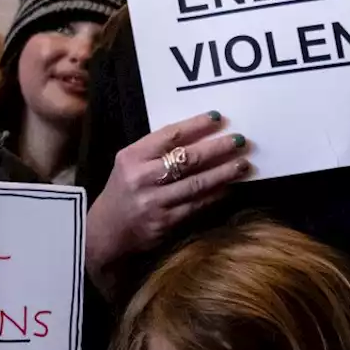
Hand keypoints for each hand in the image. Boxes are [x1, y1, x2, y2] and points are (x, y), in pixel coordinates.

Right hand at [86, 111, 248, 284]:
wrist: (107, 231)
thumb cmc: (125, 190)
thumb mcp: (131, 164)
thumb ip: (157, 150)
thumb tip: (200, 136)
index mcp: (132, 157)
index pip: (170, 135)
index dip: (197, 125)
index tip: (219, 118)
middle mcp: (142, 177)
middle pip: (187, 158)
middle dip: (217, 148)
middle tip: (241, 141)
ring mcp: (154, 202)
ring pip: (196, 183)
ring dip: (223, 173)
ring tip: (243, 164)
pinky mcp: (165, 222)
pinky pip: (196, 205)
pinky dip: (215, 195)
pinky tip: (229, 187)